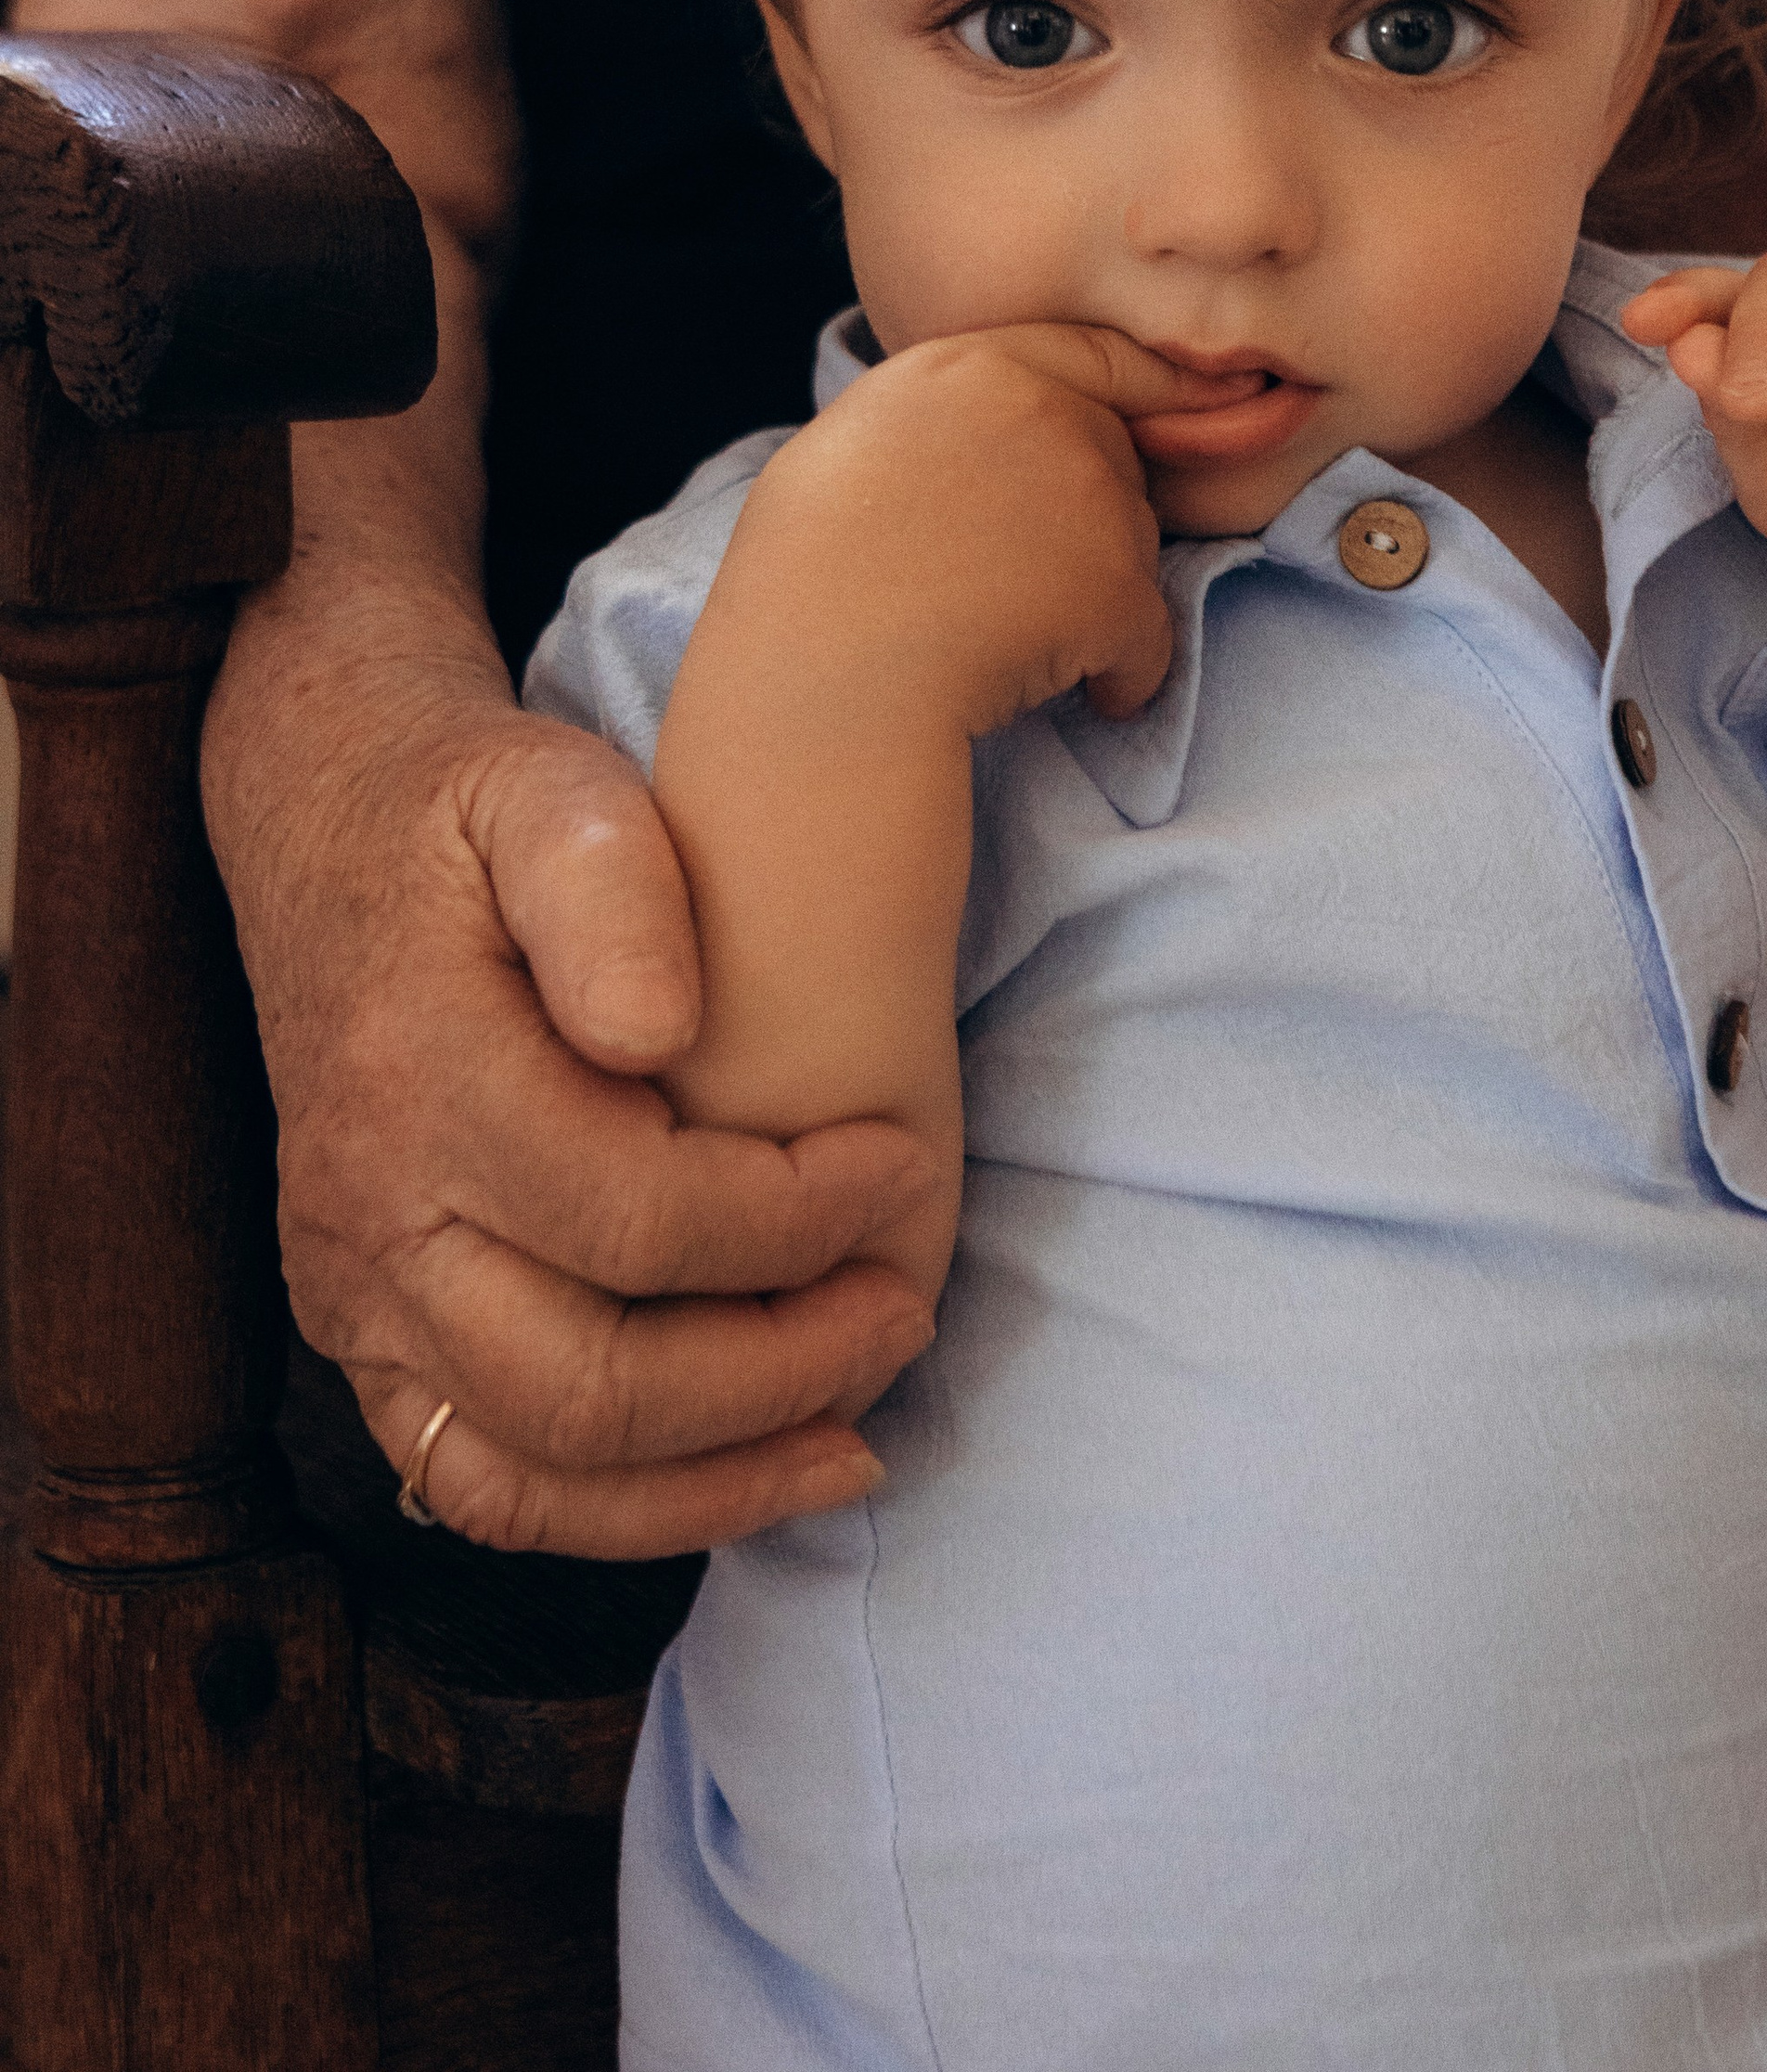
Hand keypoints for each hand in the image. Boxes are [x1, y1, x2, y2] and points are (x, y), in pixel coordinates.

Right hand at [203, 604, 941, 1553]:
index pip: (636, 1221)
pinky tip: (740, 1468)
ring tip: (852, 1440)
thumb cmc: (474, 810)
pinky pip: (480, 1484)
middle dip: (776, 1376)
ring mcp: (350, 1297)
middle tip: (902, 1317)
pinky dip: (620, 1510)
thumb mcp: (550, 789)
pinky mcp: (360, 1339)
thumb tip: (663, 1033)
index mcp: (420, 1082)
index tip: (897, 1166)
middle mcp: (368, 1218)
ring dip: (711, 1486)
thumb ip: (612, 887)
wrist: (331, 828)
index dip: (795, 1222)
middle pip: (586, 1386)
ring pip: (528, 1477)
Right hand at [735, 320, 1185, 736]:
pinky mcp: (1117, 585)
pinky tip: (1085, 697)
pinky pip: (1147, 637)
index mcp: (971, 365)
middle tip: (1008, 586)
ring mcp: (1088, 495)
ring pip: (1132, 546)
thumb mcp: (858, 443)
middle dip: (1086, 520)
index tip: (1207, 402)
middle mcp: (1044, 412)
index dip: (1150, 385)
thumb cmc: (812, 573)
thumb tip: (992, 441)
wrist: (823, 667)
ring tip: (1009, 642)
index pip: (1093, 354)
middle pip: (1115, 457)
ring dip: (1096, 598)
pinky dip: (1124, 673)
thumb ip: (945, 419)